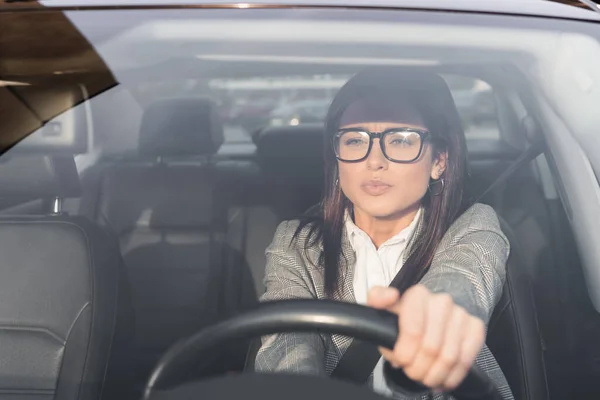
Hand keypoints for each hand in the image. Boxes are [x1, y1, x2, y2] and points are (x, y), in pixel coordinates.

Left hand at [367, 285, 484, 391]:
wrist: (427, 323)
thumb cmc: (404, 321)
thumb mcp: (384, 311)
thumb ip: (377, 300)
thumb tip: (390, 296)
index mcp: (418, 295)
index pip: (414, 331)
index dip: (405, 354)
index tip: (401, 361)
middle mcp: (441, 301)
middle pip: (431, 348)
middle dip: (419, 368)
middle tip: (412, 373)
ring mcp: (460, 313)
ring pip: (449, 357)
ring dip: (435, 375)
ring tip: (426, 377)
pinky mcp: (475, 327)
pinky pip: (467, 359)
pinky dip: (453, 375)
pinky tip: (443, 377)